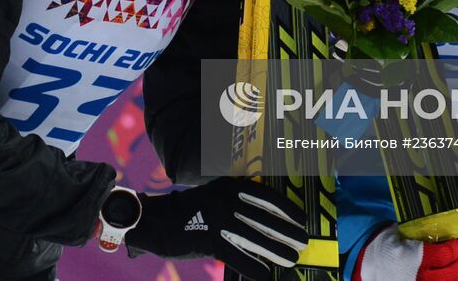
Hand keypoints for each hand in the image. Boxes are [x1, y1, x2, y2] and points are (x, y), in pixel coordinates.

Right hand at [126, 178, 307, 279]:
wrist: (155, 220)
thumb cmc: (188, 211)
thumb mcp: (213, 195)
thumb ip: (236, 202)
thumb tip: (266, 220)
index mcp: (229, 186)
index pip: (265, 196)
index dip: (286, 209)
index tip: (301, 219)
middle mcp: (225, 200)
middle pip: (265, 218)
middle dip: (287, 231)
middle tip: (302, 242)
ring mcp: (217, 220)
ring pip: (255, 239)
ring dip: (276, 250)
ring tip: (291, 258)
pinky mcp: (208, 241)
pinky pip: (237, 257)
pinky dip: (253, 267)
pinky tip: (264, 274)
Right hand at [354, 226, 457, 280]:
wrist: (368, 266)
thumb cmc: (385, 248)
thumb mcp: (401, 236)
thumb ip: (422, 237)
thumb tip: (443, 236)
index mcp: (413, 257)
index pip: (446, 255)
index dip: (454, 248)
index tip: (453, 244)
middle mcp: (419, 276)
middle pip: (453, 273)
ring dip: (455, 276)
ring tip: (453, 270)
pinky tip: (443, 278)